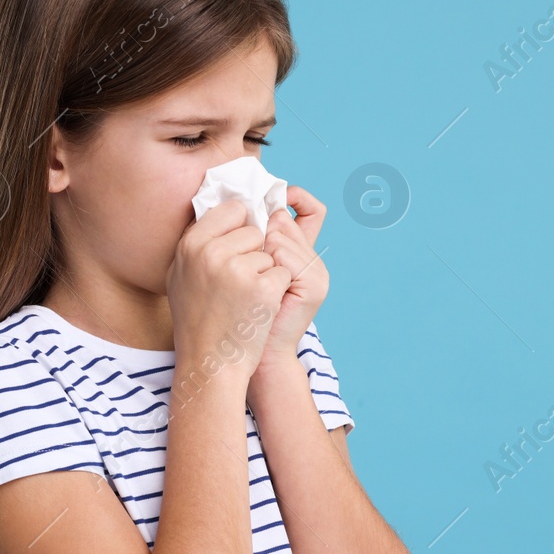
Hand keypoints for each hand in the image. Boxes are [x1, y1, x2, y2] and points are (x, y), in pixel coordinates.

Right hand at [167, 197, 292, 386]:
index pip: (232, 209)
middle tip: (235, 287)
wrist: (210, 364)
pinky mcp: (261, 288)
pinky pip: (282, 274)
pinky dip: (276, 292)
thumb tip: (221, 209)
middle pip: (255, 231)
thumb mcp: (181, 275)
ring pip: (270, 254)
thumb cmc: (196, 321)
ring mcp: (237, 270)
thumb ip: (199, 241)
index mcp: (191, 244)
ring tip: (243, 302)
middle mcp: (211, 252)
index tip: (236, 251)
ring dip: (265, 275)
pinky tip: (256, 310)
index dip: (241, 228)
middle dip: (254, 254)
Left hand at [252, 184, 328, 370]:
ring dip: (255, 252)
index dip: (294, 198)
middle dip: (257, 233)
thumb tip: (240, 201)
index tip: (267, 202)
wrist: (249, 355)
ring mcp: (317, 272)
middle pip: (285, 219)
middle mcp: (313, 259)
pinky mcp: (315, 286)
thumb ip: (248, 238)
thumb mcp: (241, 268)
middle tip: (242, 263)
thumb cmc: (236, 312)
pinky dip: (264, 267)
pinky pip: (282, 255)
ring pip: (280, 235)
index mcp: (300, 252)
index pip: (310, 210)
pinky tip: (258, 289)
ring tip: (248, 282)